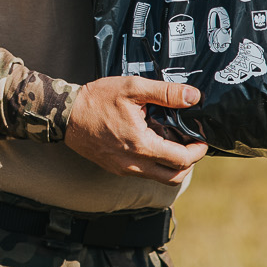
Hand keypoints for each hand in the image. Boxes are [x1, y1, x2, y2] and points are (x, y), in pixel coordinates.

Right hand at [65, 77, 207, 183]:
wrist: (65, 114)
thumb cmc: (96, 100)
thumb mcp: (132, 88)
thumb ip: (165, 93)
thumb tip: (192, 96)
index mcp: (141, 145)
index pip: (182, 160)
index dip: (198, 150)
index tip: (201, 139)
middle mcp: (133, 164)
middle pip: (174, 177)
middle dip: (189, 163)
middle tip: (191, 145)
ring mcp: (123, 169)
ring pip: (159, 178)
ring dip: (172, 166)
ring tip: (172, 144)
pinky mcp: (115, 168)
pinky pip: (143, 174)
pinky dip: (155, 164)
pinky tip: (152, 143)